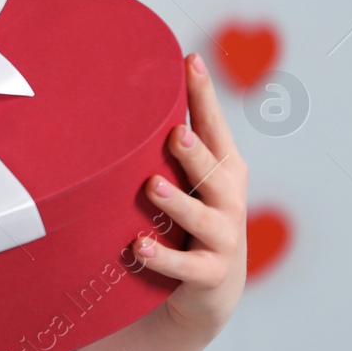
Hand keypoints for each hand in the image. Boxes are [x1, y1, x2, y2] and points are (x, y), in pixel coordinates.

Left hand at [131, 52, 247, 335]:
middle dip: (195, 152)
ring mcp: (221, 238)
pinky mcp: (208, 274)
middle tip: (175, 132)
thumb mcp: (186, 179)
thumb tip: (123, 95)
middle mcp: (227, 199)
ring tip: (152, 186)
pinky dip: (163, 258)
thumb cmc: (189, 218)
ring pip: (201, 218)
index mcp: (222, 169)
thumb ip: (167, 145)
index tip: (190, 60)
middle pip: (214, 171)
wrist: (209, 289)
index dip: (204, 95)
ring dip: (177, 202)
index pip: (214, 128)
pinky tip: (139, 247)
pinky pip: (185, 266)